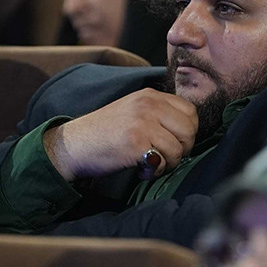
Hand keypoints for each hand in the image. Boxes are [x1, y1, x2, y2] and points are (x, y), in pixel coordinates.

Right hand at [42, 89, 197, 181]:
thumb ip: (158, 113)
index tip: (176, 142)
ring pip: (179, 148)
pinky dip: (155, 171)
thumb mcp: (133, 110)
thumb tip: (188, 131)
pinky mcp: (136, 142)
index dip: (188, 131)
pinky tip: (141, 168)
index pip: (190, 111)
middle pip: (189, 130)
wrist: (75, 144)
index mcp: (151, 95)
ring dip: (169, 163)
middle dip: (183, 149)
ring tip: (151, 163)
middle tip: (165, 156)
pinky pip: (163, 161)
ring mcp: (143, 122)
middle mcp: (149, 105)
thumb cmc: (105, 132)